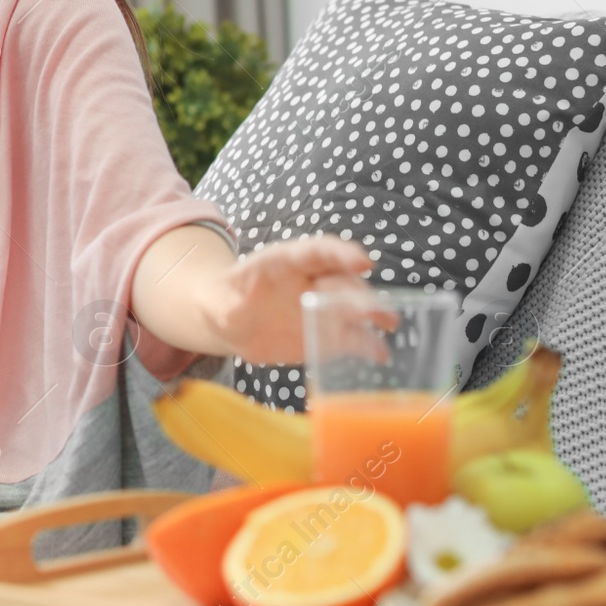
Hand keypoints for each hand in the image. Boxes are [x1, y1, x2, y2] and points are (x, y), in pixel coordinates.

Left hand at [194, 235, 378, 364]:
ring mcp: (324, 307)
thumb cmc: (225, 301)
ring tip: (388, 322)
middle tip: (374, 307)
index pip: (317, 251)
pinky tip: (381, 354)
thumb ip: (225, 306)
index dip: (340, 254)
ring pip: (353, 307)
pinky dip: (367, 345)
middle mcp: (312, 281)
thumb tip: (230, 314)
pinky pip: (351, 338)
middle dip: (359, 293)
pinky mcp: (328, 334)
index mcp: (286, 262)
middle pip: (341, 282)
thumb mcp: (217, 301)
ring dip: (372, 314)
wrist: (233, 322)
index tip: (362, 259)